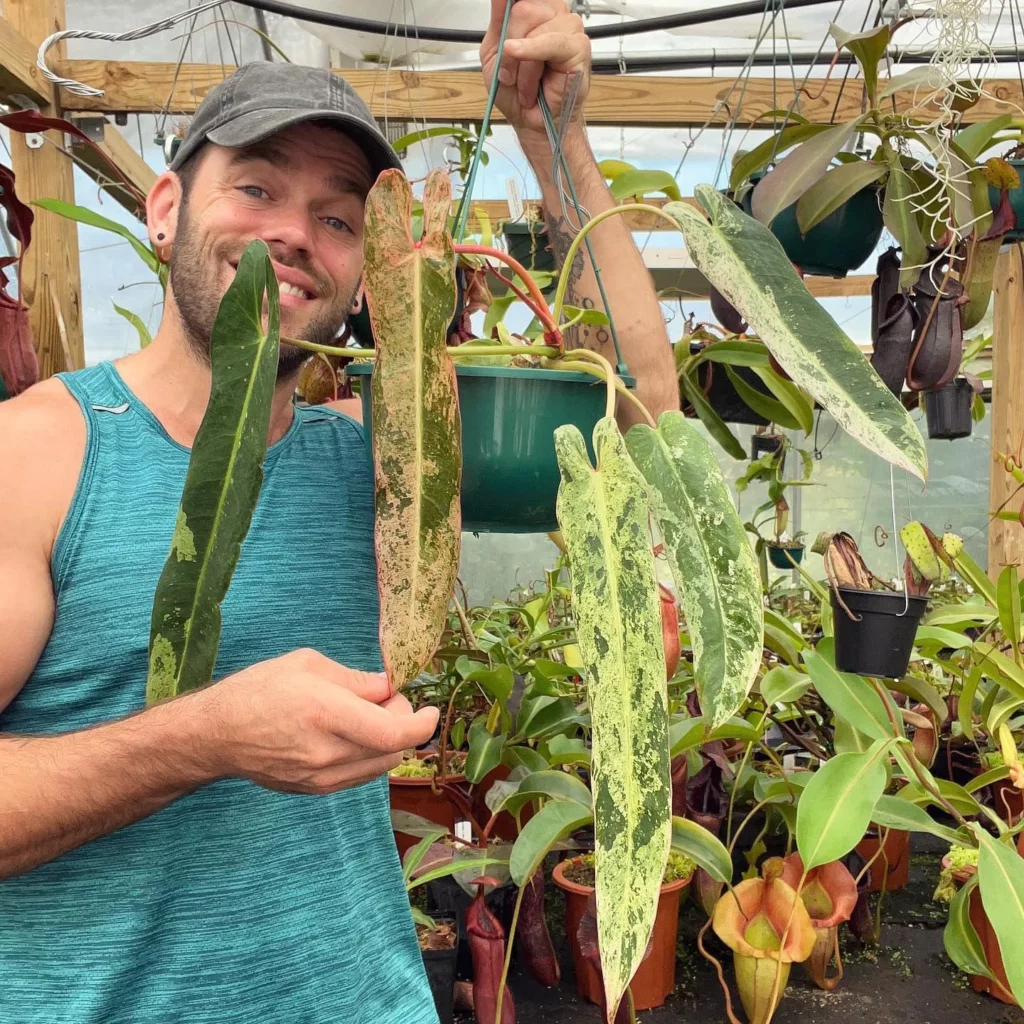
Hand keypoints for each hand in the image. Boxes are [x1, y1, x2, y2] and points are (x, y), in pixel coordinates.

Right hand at [197, 648, 438, 794]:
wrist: (217, 735)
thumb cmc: (259, 689)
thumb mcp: (308, 665)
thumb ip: (356, 679)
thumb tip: (390, 688)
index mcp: (325, 712)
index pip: (392, 732)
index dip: (421, 724)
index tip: (430, 710)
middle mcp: (326, 751)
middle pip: (394, 750)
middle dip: (404, 725)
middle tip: (388, 701)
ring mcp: (320, 776)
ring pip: (381, 766)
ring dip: (388, 742)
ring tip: (366, 717)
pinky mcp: (315, 790)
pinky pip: (360, 775)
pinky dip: (369, 755)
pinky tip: (351, 735)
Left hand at [481, 0, 590, 137]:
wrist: (533, 123)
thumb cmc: (517, 92)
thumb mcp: (495, 52)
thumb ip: (499, 20)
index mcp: (535, 11)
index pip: (520, 0)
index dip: (509, 15)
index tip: (504, 41)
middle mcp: (554, 13)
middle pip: (523, 10)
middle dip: (509, 48)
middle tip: (511, 76)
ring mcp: (569, 27)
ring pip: (534, 28)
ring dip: (523, 65)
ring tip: (527, 86)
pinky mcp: (579, 46)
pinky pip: (552, 42)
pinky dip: (534, 53)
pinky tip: (524, 59)